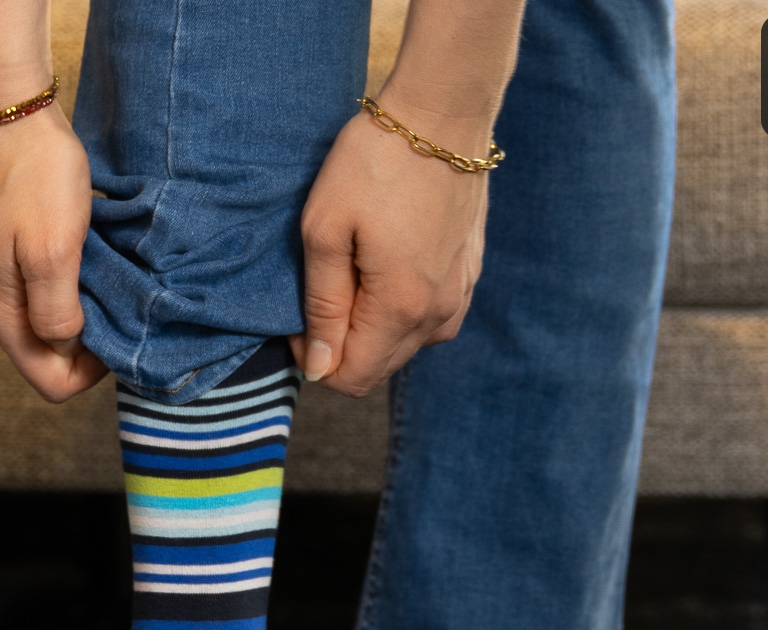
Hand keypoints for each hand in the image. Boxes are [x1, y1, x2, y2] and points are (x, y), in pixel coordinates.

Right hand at [0, 104, 106, 403]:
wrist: (6, 108)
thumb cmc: (34, 175)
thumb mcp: (54, 252)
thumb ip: (57, 312)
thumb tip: (65, 344)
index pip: (50, 382)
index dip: (90, 373)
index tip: (115, 339)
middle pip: (44, 356)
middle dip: (85, 345)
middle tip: (116, 307)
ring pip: (41, 325)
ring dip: (77, 315)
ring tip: (102, 281)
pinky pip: (35, 294)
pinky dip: (65, 289)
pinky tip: (84, 263)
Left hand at [288, 100, 490, 397]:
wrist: (443, 113)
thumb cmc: (374, 162)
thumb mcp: (324, 230)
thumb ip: (321, 305)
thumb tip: (319, 367)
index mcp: (399, 310)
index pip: (352, 378)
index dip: (316, 361)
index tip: (299, 320)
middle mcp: (437, 317)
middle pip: (378, 369)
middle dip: (342, 347)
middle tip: (323, 291)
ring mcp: (458, 299)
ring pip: (403, 347)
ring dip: (371, 329)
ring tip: (354, 274)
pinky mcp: (468, 278)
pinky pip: (428, 321)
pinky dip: (399, 310)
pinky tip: (386, 266)